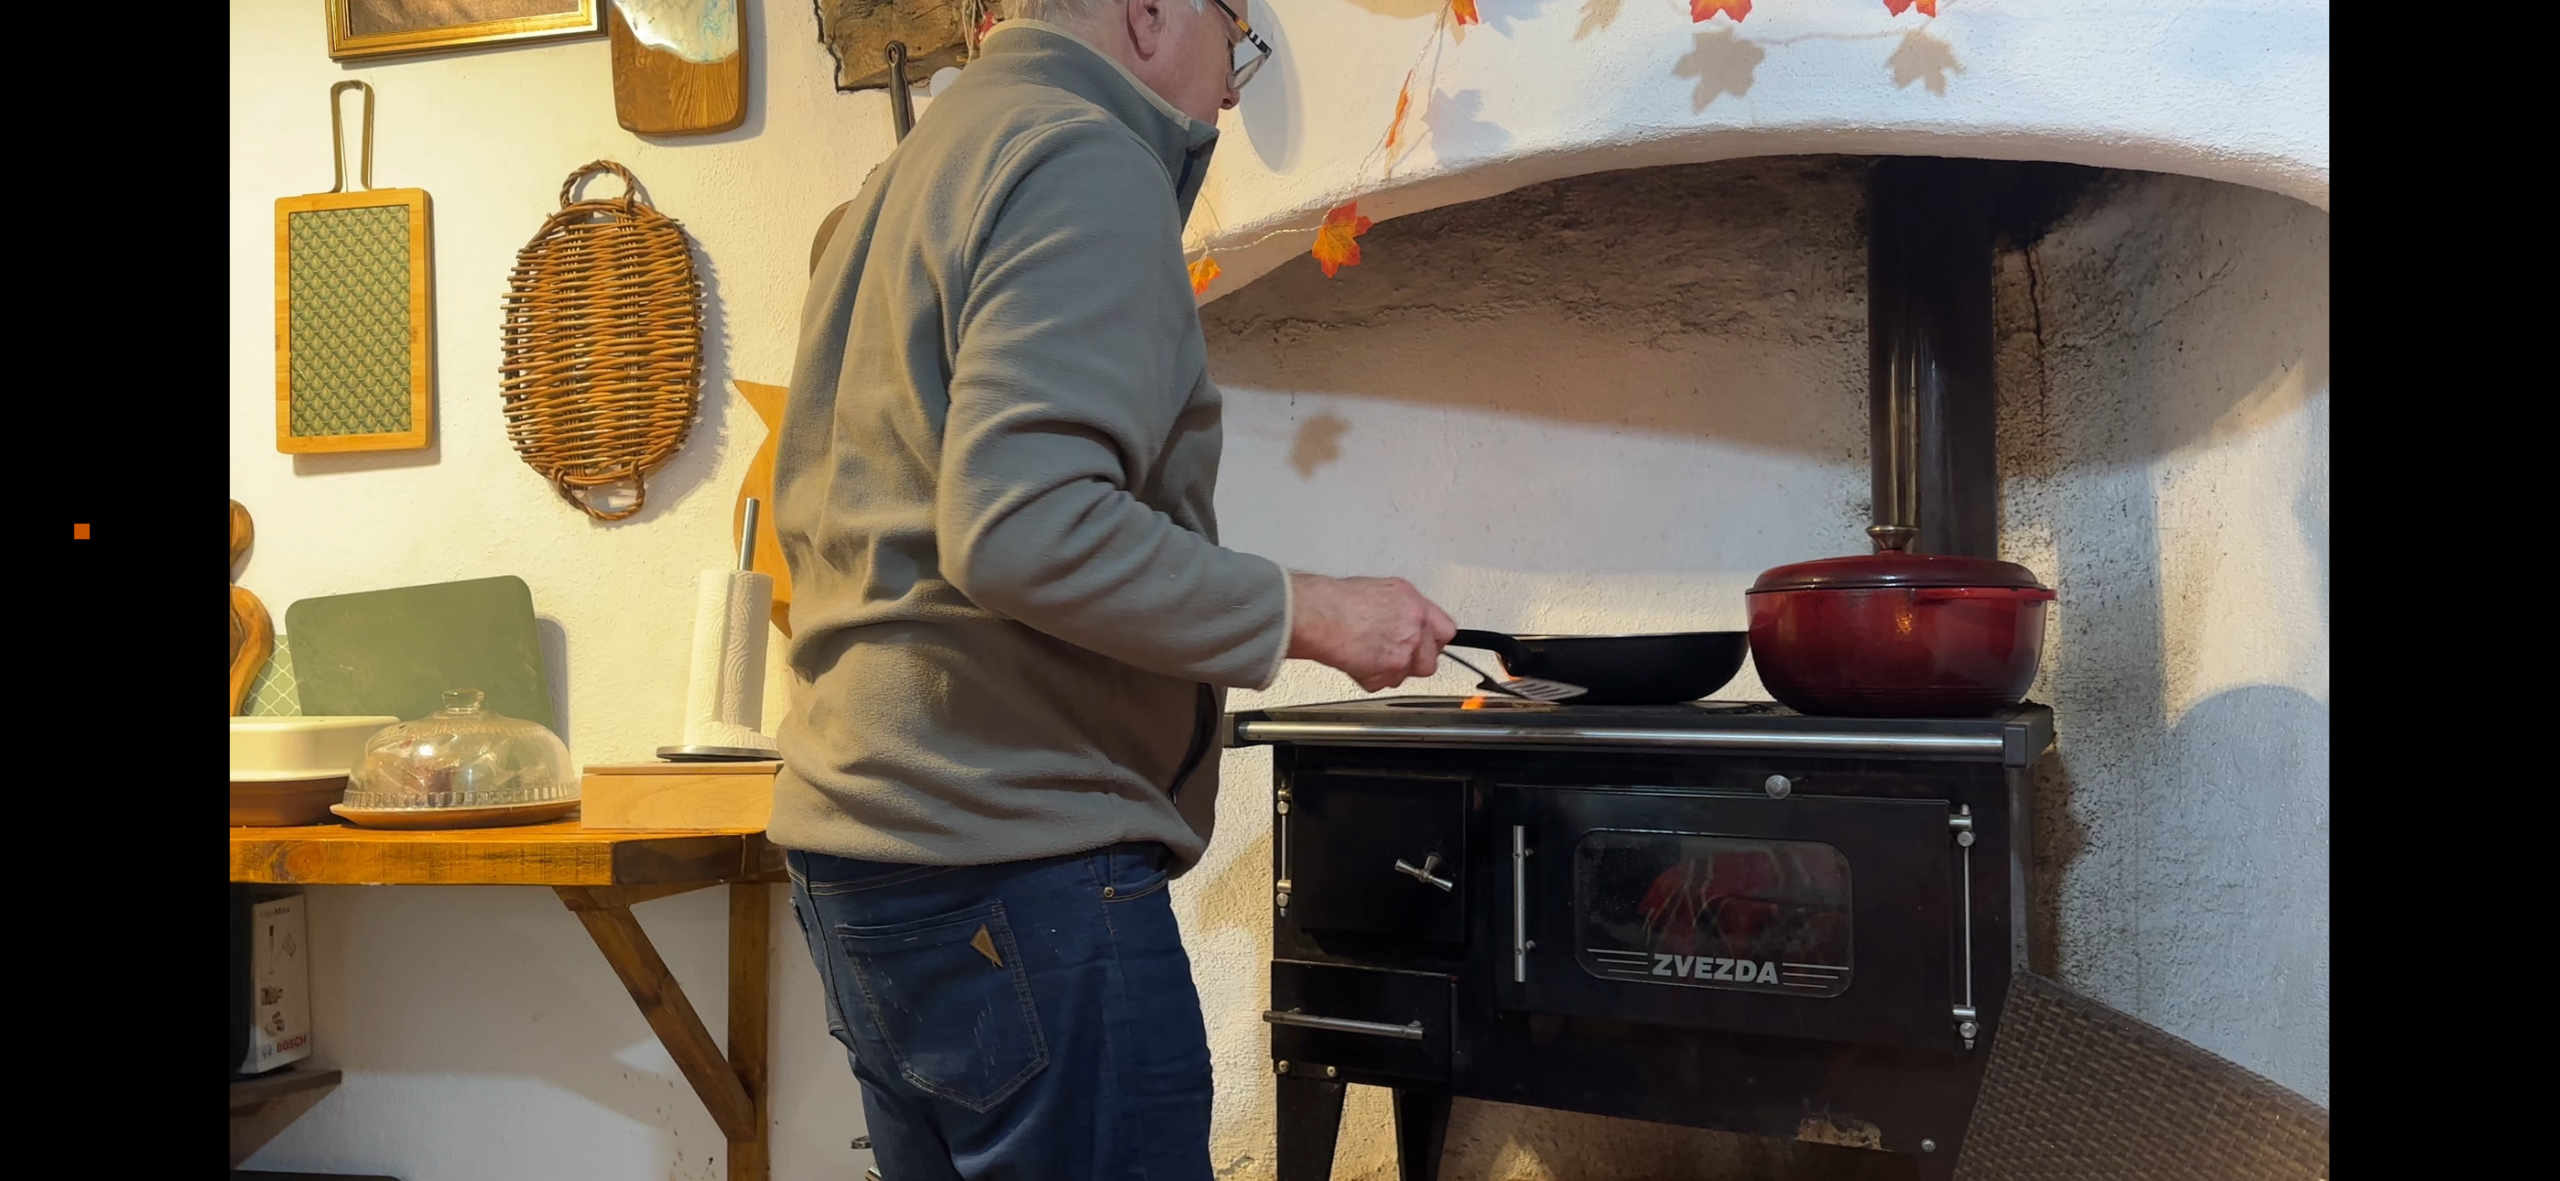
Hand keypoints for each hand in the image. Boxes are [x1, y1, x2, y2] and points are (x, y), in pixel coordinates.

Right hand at [1286, 573, 1457, 692]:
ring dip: (1390, 670)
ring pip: (1406, 675)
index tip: (1428, 646)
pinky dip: (1369, 677)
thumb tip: (1406, 621)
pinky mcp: (1387, 673)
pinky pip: (1383, 683)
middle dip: (1414, 662)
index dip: (1433, 642)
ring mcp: (1403, 653)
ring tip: (1367, 654)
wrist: (1319, 616)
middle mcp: (1415, 628)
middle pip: (1430, 660)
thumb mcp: (1380, 591)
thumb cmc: (1337, 601)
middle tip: (1393, 655)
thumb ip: (1401, 610)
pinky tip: (1356, 660)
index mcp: (1415, 605)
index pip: (1445, 631)